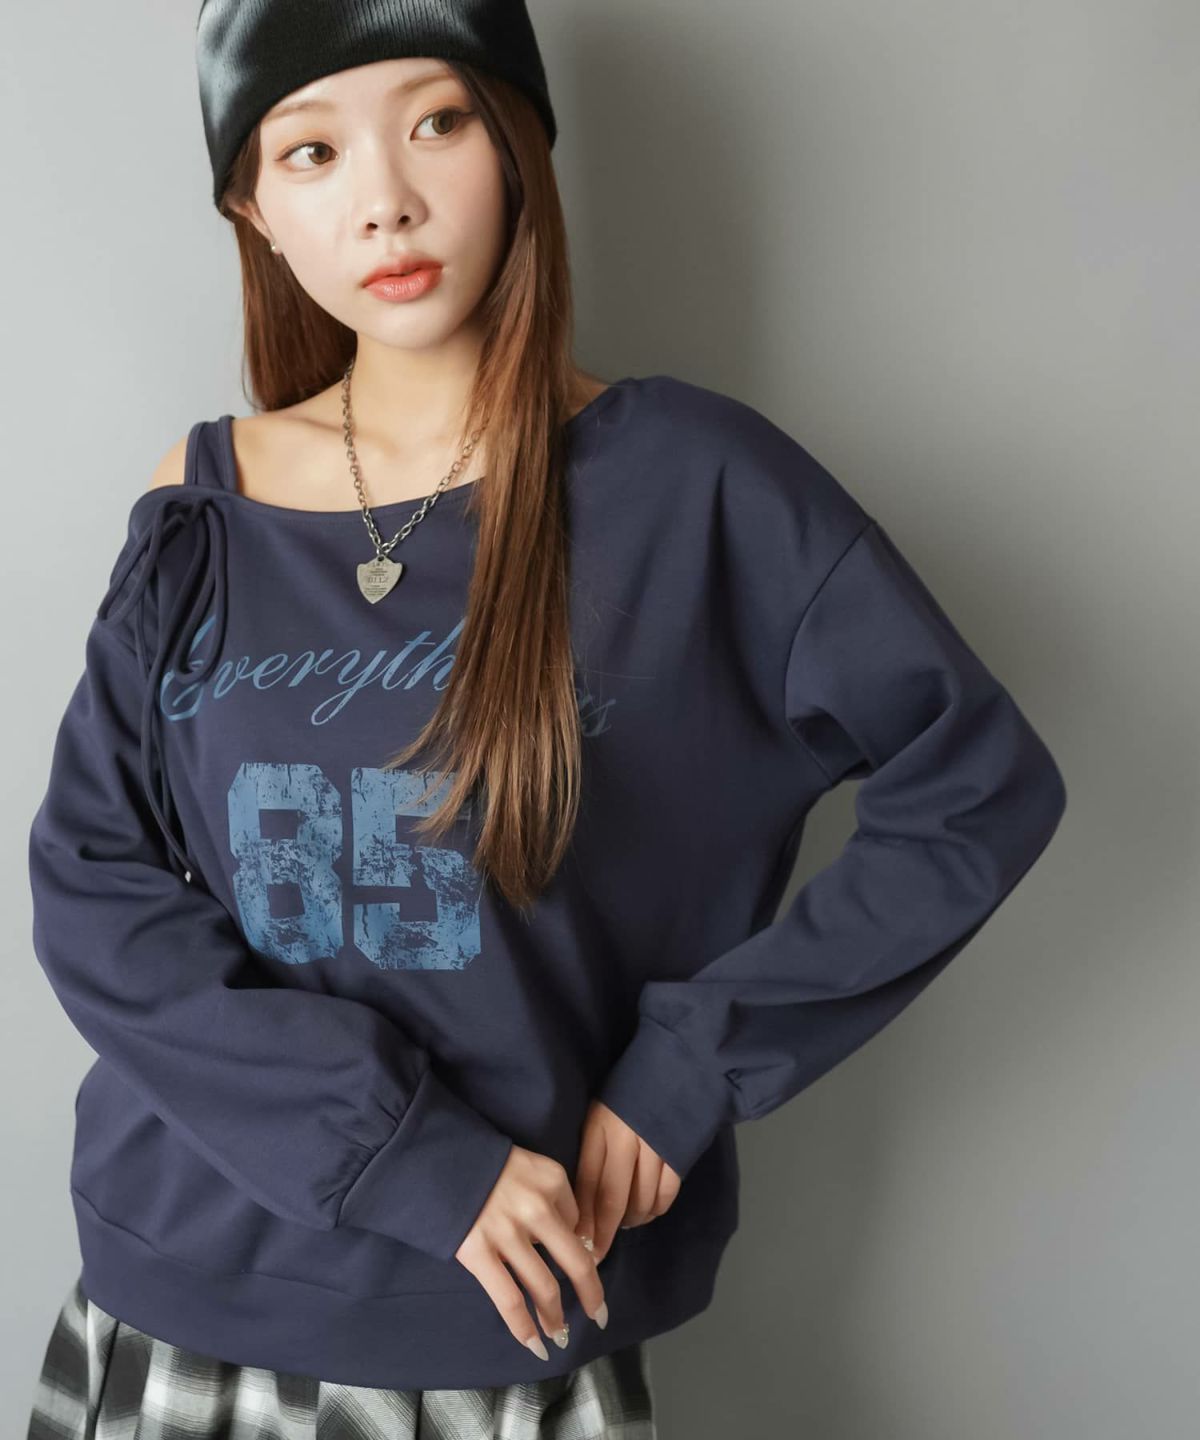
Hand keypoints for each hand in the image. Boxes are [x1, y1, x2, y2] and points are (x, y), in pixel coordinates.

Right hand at [454, 1144, 607, 1359]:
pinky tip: (534, 1345)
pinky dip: (524, 1328)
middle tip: (598, 1314)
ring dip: (555, 1317)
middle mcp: (537, 1207)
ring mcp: (508, 1233)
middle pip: (576, 1262)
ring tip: (560, 1335)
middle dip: (592, 1294)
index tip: (578, 1262)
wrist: (434, 1159)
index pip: (577, 1221)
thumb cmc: (483, 1162)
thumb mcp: (528, 1164)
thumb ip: (550, 1196)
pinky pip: (510, 1300)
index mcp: (552, 1180)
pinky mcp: (479, 1253)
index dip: (579, 1245)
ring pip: (545, 1287)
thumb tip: (571, 1239)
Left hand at [572, 1100, 681, 1262]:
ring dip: (629, 1222)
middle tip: (594, 1255)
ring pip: (640, 1201)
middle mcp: (626, 1139)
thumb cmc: (631, 1089)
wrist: (680, 1063)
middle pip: (611, 1199)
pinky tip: (646, 1213)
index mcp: (601, 1127)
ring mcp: (655, 1147)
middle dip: (602, 1233)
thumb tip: (575, 1195)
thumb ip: (591, 1148)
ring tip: (622, 1226)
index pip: (585, 1182)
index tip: (574, 1242)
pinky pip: (666, 1195)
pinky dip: (655, 1211)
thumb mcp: (601, 1111)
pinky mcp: (680, 1153)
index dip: (580, 1217)